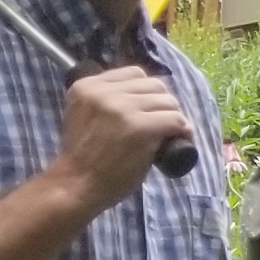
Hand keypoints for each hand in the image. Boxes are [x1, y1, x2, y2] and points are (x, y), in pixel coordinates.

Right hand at [48, 64, 189, 211]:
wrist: (76, 185)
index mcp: (87, 86)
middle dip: (163, 103)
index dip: (148, 91)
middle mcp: (104, 92)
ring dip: (175, 116)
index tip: (150, 108)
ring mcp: (122, 109)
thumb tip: (141, 94)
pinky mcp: (140, 127)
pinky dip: (184, 130)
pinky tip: (182, 138)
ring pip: (168, 101)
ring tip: (172, 132)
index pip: (133, 74)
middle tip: (163, 122)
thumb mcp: (85, 115)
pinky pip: (175, 120)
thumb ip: (104, 101)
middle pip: (154, 85)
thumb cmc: (83, 157)